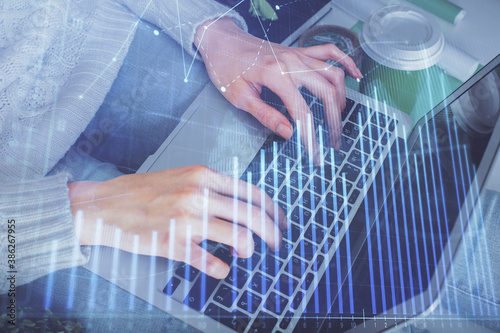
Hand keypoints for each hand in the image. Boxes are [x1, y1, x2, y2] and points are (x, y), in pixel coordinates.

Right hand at [69, 165, 286, 278]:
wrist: (106, 204)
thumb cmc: (143, 191)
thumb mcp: (182, 178)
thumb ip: (211, 190)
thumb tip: (239, 207)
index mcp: (202, 176)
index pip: (250, 192)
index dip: (272, 209)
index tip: (278, 221)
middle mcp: (197, 194)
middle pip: (250, 214)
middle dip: (271, 231)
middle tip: (275, 242)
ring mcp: (186, 218)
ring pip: (237, 235)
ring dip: (250, 248)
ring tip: (248, 252)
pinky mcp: (173, 242)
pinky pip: (207, 259)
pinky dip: (221, 267)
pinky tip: (223, 268)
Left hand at [195, 18, 361, 163]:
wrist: (221, 41)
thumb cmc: (226, 66)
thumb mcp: (240, 97)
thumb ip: (266, 116)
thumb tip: (288, 133)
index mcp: (276, 75)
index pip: (302, 112)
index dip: (311, 136)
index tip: (316, 153)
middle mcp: (292, 62)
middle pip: (326, 92)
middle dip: (333, 119)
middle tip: (333, 139)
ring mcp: (298, 54)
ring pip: (333, 73)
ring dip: (341, 96)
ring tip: (338, 117)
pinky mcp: (299, 51)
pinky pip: (330, 52)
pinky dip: (346, 62)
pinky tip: (354, 75)